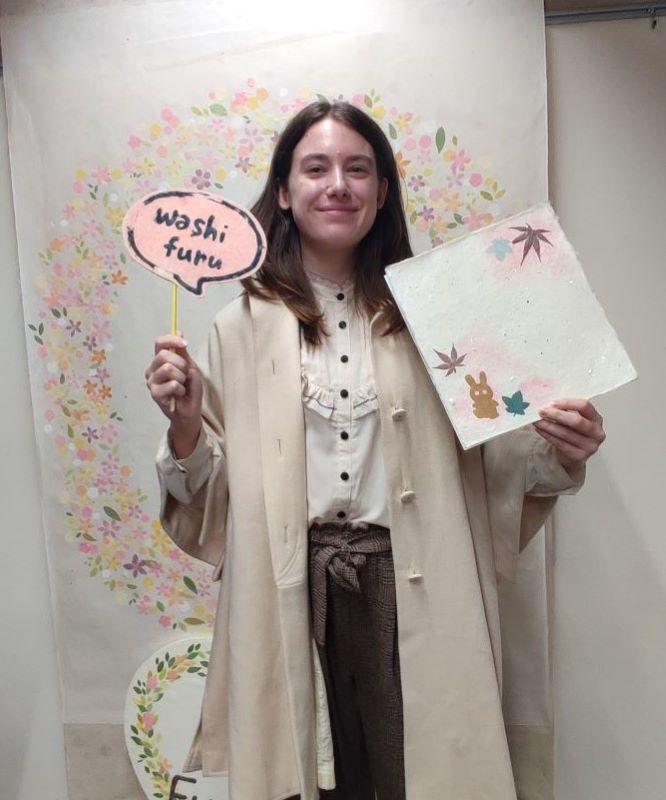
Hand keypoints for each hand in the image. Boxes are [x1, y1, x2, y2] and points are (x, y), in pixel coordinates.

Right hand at [145, 333, 202, 456]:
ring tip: (182, 385)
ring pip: (167, 368)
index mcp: (160, 361)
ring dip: (181, 377)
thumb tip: (179, 332)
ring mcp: (151, 382)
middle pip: (163, 355)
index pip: (159, 343)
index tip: (185, 343)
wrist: (189, 411)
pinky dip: (181, 389)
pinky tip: (179, 394)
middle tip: (185, 374)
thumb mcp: (190, 367)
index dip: (172, 340)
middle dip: (180, 363)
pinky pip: (171, 384)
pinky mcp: (154, 394)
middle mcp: (152, 369)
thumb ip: (183, 352)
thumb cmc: (189, 389)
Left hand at [533, 398, 605, 471]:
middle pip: (577, 421)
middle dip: (557, 415)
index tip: (552, 403)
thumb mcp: (574, 419)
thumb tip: (547, 404)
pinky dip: (548, 435)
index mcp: (597, 419)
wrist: (574, 454)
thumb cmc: (573, 432)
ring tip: (537, 421)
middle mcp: (597, 433)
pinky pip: (560, 443)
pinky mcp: (579, 456)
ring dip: (548, 426)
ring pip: (566, 433)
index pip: (585, 406)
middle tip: (542, 411)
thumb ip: (566, 410)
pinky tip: (540, 430)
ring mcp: (590, 446)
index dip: (568, 403)